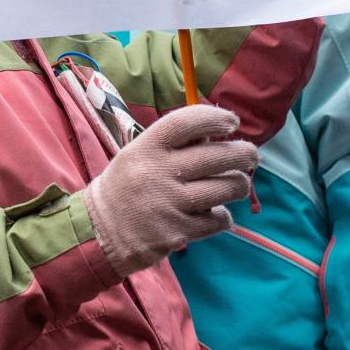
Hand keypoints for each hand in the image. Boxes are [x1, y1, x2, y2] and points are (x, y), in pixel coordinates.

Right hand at [84, 105, 254, 277]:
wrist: (98, 232)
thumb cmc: (127, 187)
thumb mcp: (138, 155)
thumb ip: (173, 145)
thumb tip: (218, 135)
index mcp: (146, 147)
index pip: (187, 122)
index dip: (215, 117)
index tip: (231, 121)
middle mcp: (158, 173)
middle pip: (218, 156)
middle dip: (245, 154)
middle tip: (250, 155)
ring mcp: (169, 204)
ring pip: (227, 188)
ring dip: (239, 185)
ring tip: (236, 184)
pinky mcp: (178, 232)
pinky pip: (219, 219)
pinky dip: (223, 216)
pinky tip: (216, 213)